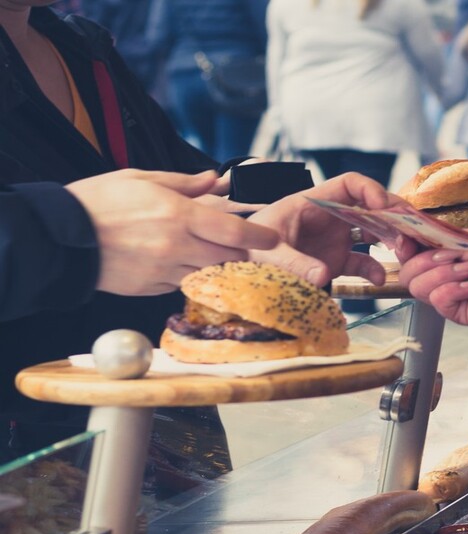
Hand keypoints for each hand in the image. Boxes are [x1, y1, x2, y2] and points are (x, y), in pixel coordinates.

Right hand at [66, 169, 279, 295]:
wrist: (60, 236)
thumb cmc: (99, 202)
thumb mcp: (141, 179)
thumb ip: (184, 182)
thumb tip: (214, 179)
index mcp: (178, 215)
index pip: (235, 231)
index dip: (260, 236)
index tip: (273, 237)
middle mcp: (176, 246)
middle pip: (228, 256)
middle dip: (239, 251)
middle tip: (239, 243)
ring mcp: (164, 270)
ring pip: (208, 273)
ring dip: (214, 264)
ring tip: (206, 251)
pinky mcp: (151, 288)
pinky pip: (182, 283)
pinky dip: (188, 273)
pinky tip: (177, 261)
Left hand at [246, 172, 395, 285]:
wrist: (239, 271)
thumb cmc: (247, 250)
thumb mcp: (267, 254)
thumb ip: (294, 262)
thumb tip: (321, 276)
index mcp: (313, 202)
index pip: (349, 184)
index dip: (370, 190)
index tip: (383, 206)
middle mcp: (329, 217)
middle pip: (370, 206)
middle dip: (392, 214)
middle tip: (411, 227)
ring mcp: (334, 239)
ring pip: (373, 232)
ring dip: (391, 239)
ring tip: (404, 251)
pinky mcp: (335, 261)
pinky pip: (363, 262)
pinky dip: (374, 270)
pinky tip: (378, 279)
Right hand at [394, 229, 467, 324]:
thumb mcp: (465, 238)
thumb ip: (435, 237)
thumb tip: (404, 235)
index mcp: (439, 259)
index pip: (407, 257)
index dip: (403, 248)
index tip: (409, 240)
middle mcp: (440, 279)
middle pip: (407, 275)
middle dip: (427, 261)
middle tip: (456, 256)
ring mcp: (448, 297)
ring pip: (418, 288)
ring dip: (445, 273)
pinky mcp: (458, 313)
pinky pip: (438, 301)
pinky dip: (455, 289)